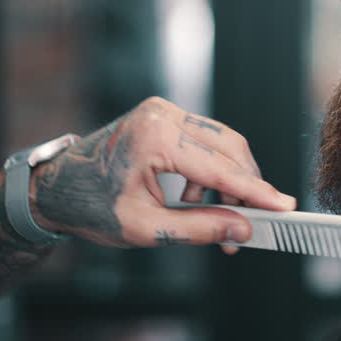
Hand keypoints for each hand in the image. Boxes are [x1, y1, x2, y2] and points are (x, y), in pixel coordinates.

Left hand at [28, 97, 295, 248]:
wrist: (57, 189)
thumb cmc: (92, 208)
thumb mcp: (146, 228)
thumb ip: (200, 229)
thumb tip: (243, 230)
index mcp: (155, 138)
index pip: (220, 167)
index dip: (256, 192)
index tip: (284, 208)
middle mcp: (163, 115)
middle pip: (229, 148)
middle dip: (244, 189)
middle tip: (246, 228)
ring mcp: (164, 110)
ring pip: (222, 143)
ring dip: (226, 181)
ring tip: (212, 218)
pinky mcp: (165, 115)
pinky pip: (205, 140)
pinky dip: (210, 170)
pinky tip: (194, 198)